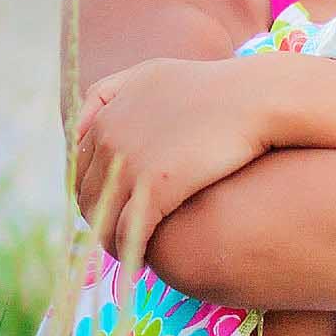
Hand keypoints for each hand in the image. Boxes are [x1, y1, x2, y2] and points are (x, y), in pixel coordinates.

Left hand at [73, 56, 274, 270]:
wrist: (257, 99)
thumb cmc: (213, 88)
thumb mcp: (149, 75)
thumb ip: (109, 94)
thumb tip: (78, 127)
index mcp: (107, 115)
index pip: (79, 168)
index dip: (93, 192)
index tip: (109, 208)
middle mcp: (110, 139)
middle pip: (88, 195)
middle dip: (99, 218)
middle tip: (117, 235)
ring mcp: (129, 165)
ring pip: (103, 219)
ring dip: (111, 240)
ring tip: (128, 253)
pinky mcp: (154, 190)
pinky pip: (128, 234)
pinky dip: (130, 251)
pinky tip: (142, 260)